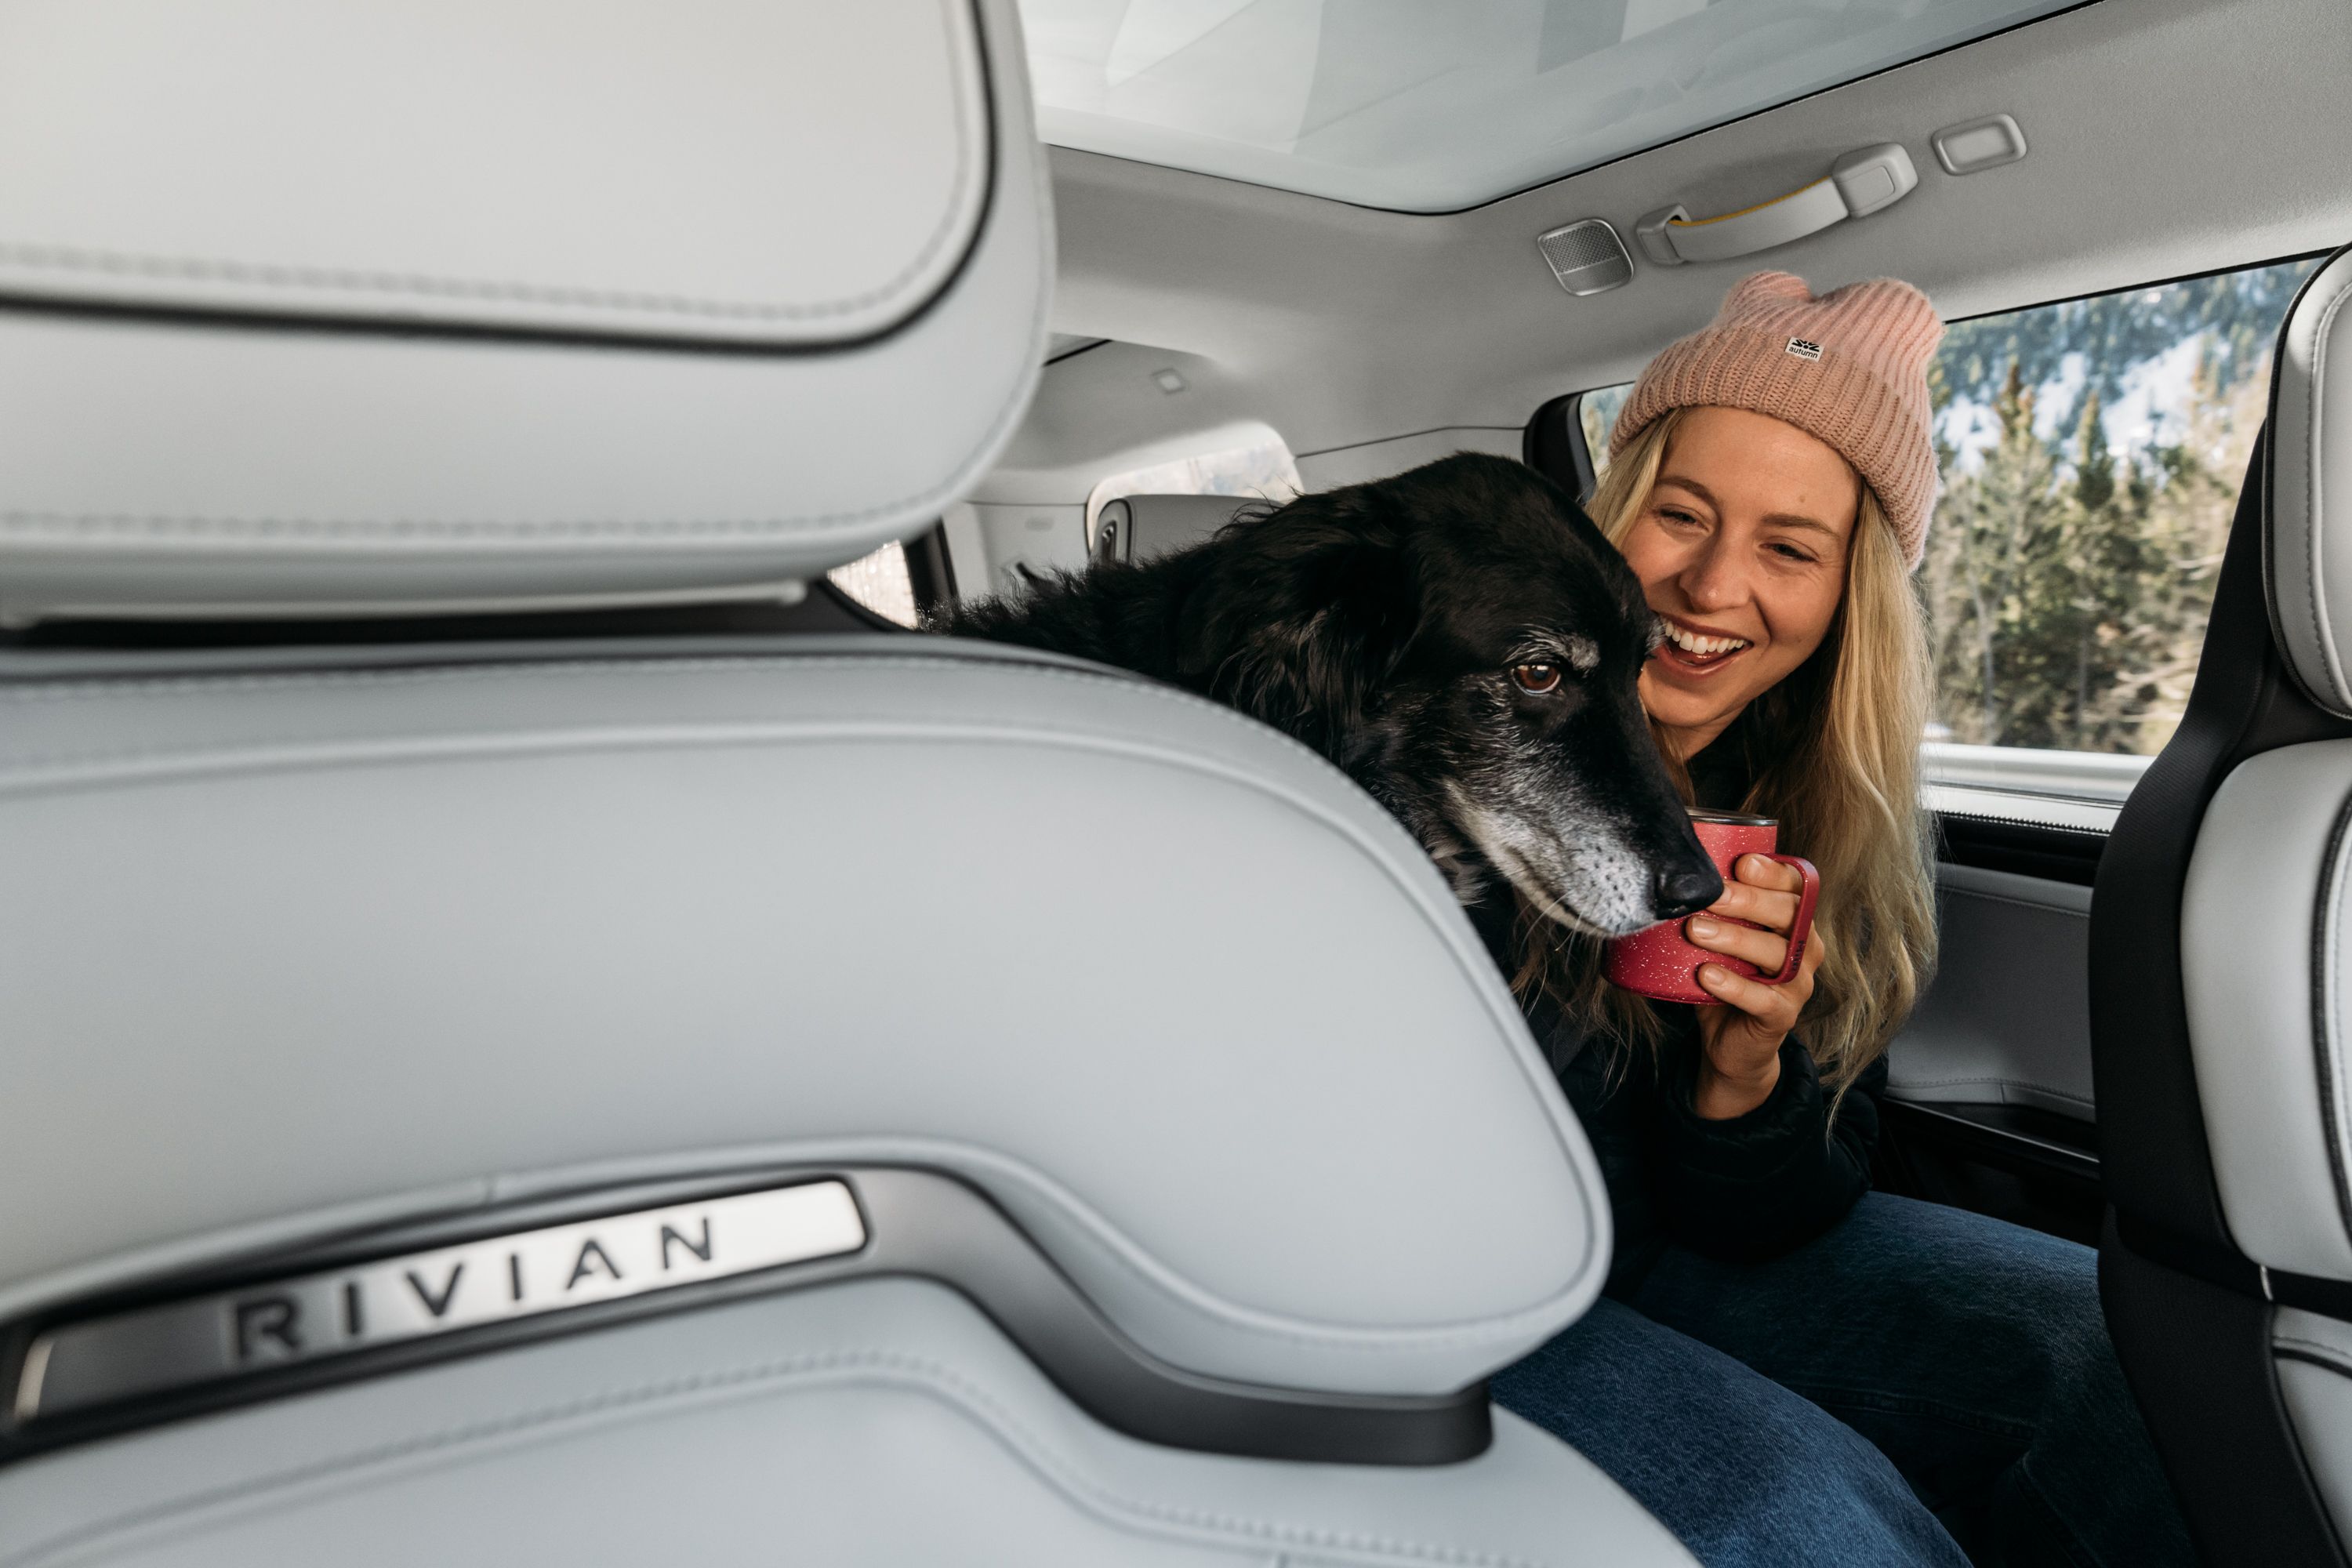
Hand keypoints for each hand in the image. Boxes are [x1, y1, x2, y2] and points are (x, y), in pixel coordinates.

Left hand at [1682, 853, 1826, 1119]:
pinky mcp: (1782, 1016)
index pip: (1796, 887)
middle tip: (1709, 894)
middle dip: (1748, 900)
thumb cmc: (1725, 976)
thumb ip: (1714, 909)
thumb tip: (1673, 874)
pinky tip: (1706, 974)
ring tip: (1696, 930)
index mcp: (1795, 921)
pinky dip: (1734, 985)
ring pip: (1777, 954)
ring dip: (1735, 938)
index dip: (1774, 873)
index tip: (1742, 863)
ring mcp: (1798, 984)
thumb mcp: (1720, 938)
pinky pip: (1764, 999)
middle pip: (1790, 914)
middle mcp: (1805, 948)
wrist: (1730, 1041)